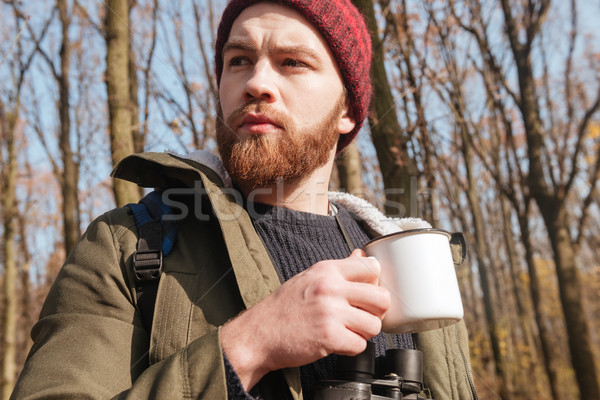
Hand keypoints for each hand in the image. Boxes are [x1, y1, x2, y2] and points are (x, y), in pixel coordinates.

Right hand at [220, 249, 390, 389]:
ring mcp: (330, 312)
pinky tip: (336, 342)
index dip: (374, 283)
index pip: (372, 267)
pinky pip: (360, 345)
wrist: (258, 334)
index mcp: (327, 270)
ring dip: (364, 332)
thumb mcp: (310, 277)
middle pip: (381, 298)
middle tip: (362, 316)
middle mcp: (330, 288)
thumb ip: (339, 268)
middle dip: (376, 312)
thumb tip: (361, 255)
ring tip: (347, 331)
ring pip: (375, 325)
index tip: (366, 293)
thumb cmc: (283, 307)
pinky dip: (351, 348)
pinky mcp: (329, 337)